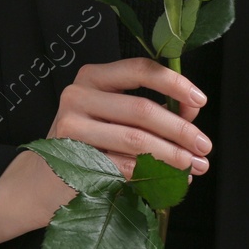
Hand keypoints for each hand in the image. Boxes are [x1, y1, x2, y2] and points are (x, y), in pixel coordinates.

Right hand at [47, 58, 210, 177]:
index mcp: (94, 77)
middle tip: (204, 146)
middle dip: (180, 130)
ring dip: (172, 155)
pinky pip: (123, 166)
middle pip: (142, 109)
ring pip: (136, 139)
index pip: (140, 69)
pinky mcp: (72, 157)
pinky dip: (152, 174)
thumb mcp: (116, 116)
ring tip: (194, 166)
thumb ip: (155, 108)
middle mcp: (78, 95)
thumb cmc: (88, 143)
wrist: (44, 179)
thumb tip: (192, 109)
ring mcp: (72, 126)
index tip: (200, 99)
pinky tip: (169, 179)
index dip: (175, 83)